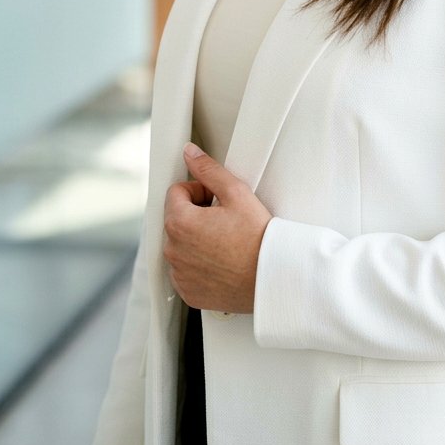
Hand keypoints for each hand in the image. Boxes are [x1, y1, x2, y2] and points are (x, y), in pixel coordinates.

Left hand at [163, 144, 273, 312]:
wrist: (271, 277)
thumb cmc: (257, 237)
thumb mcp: (236, 193)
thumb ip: (208, 169)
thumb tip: (190, 153)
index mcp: (179, 222)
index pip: (176, 192)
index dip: (198, 190)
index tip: (217, 199)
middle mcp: (172, 250)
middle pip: (176, 218)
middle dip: (196, 214)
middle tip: (224, 219)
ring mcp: (179, 273)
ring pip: (180, 244)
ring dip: (195, 238)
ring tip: (225, 240)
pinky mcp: (187, 291)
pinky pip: (185, 270)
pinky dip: (198, 263)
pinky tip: (221, 260)